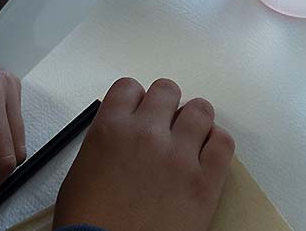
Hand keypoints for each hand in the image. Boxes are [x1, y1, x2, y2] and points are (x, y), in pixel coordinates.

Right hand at [55, 78, 233, 230]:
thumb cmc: (88, 223)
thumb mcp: (82, 172)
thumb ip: (106, 142)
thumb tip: (122, 134)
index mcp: (111, 129)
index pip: (129, 87)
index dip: (135, 101)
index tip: (138, 114)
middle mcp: (146, 133)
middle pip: (167, 90)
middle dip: (166, 107)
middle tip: (164, 128)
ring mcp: (178, 155)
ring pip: (200, 109)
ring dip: (194, 121)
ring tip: (189, 140)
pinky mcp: (205, 180)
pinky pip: (223, 142)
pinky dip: (216, 144)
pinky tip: (205, 157)